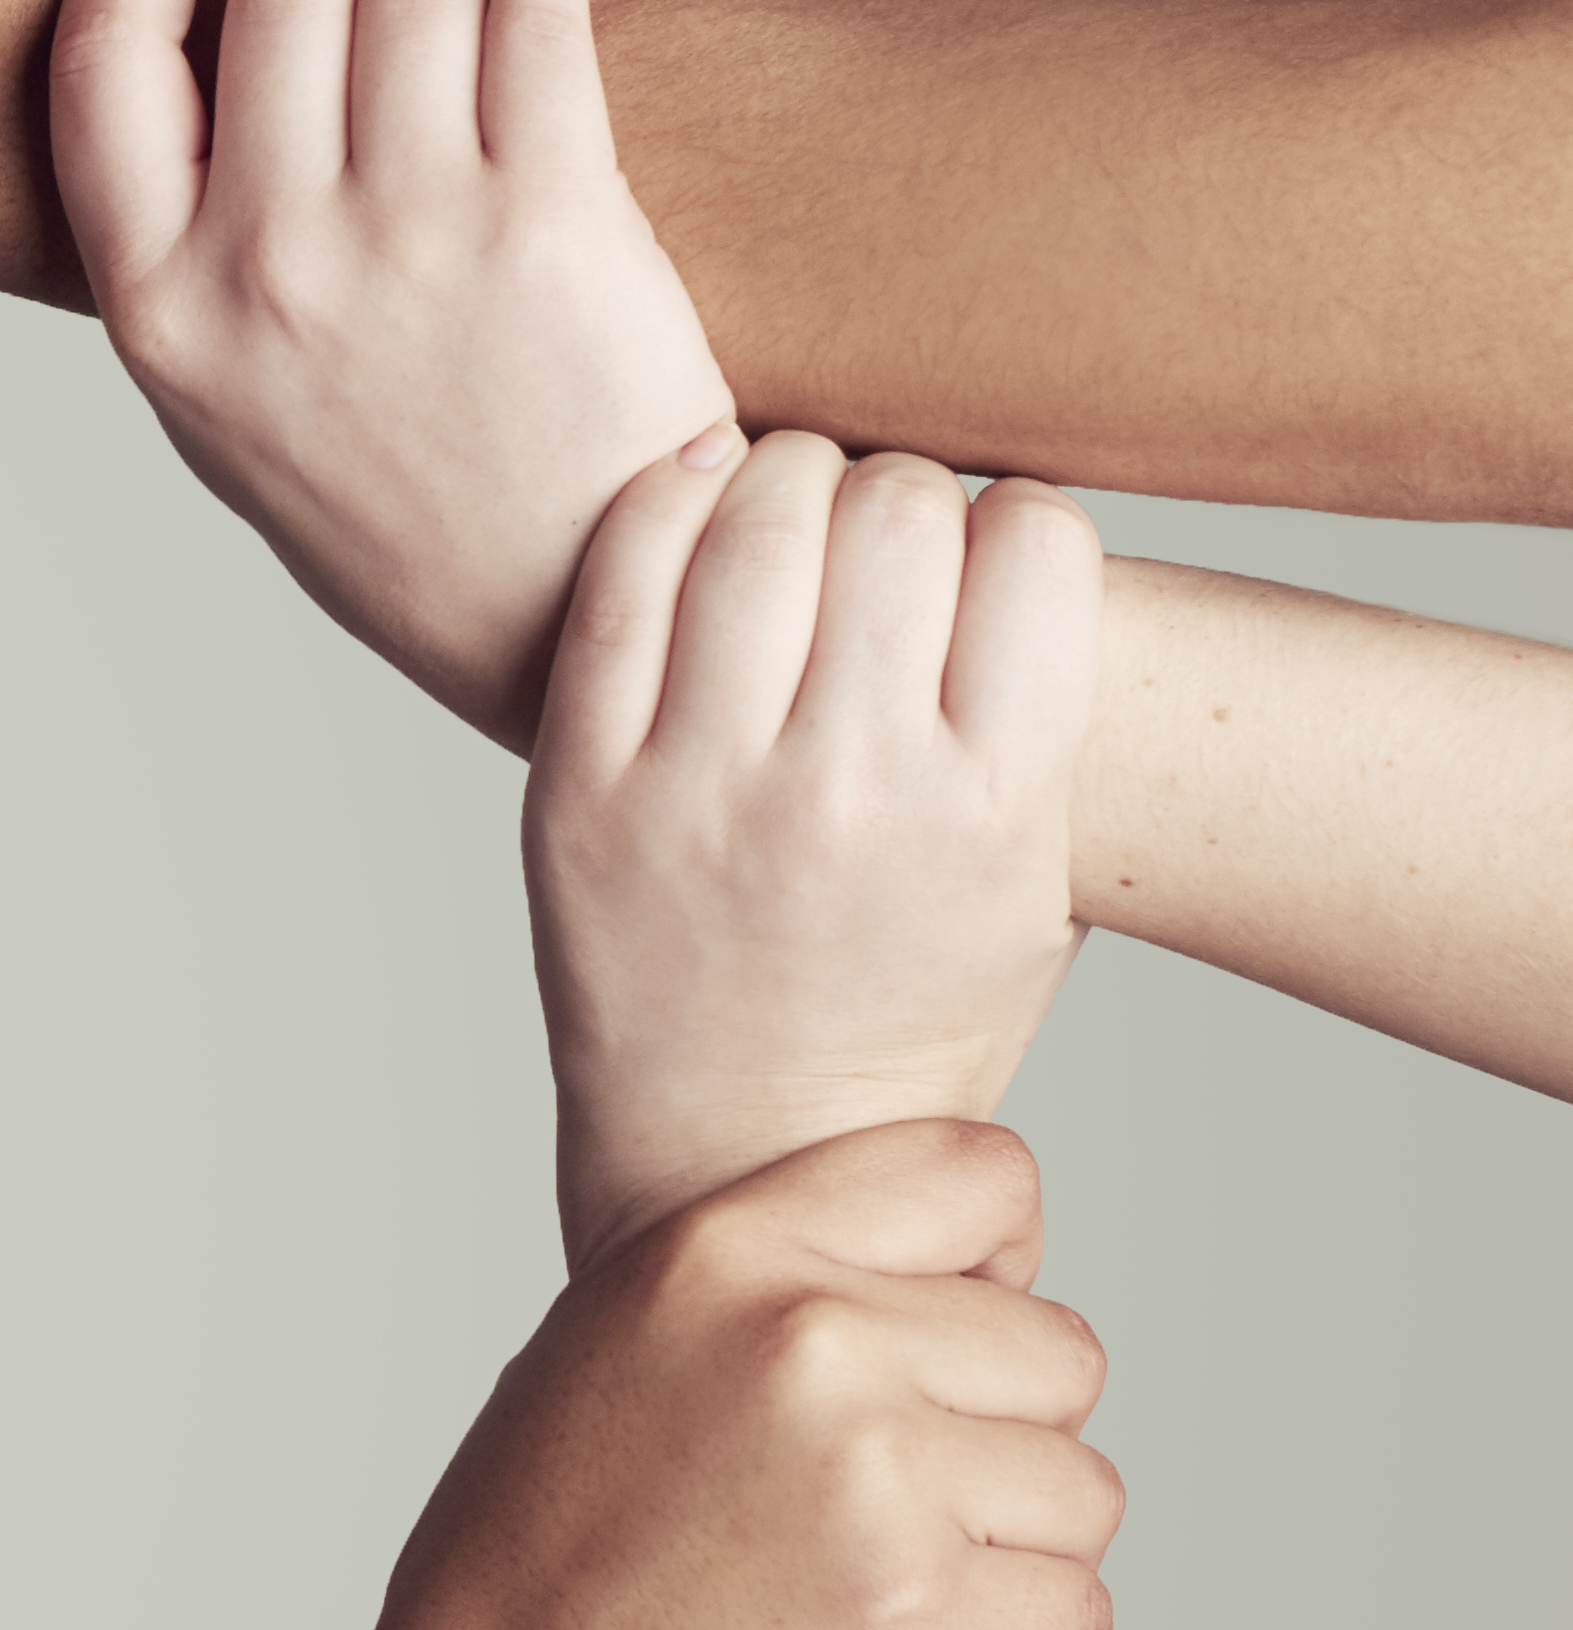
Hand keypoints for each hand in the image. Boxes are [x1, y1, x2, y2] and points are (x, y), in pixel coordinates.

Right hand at [55, 0, 736, 746]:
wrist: (566, 611)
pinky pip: (533, 2)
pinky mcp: (554, 216)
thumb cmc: (395, 509)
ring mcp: (412, 238)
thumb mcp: (223, 405)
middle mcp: (270, 266)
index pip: (103, 58)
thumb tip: (192, 52)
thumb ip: (182, 250)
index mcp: (162, 314)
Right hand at [331, 1124, 1123, 1629]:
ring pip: (1085, 1491)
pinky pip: (1084, 1616)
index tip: (961, 1333)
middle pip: (1058, 1352)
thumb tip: (928, 1277)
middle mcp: (806, 1337)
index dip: (996, 1262)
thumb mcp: (604, 1350)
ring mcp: (871, 1476)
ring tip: (921, 1595)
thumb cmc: (531, 1560)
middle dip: (1010, 1435)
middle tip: (917, 1505)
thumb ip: (756, 1287)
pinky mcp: (919, 1615)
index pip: (979, 1176)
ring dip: (1030, 1554)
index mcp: (719, 1249)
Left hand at [530, 430, 1102, 1260]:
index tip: (989, 553)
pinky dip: (664, 502)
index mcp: (991, 809)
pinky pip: (619, 582)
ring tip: (792, 508)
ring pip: (757, 518)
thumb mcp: (1040, 893)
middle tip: (881, 531)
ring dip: (787, 478)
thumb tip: (1035, 548)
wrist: (742, 1151)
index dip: (1019, 520)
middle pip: (899, 508)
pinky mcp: (581, 787)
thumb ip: (1048, 734)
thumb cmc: (909, 1013)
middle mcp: (850, 786)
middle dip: (903, 491)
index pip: (1036, 545)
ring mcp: (702, 784)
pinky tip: (697, 490)